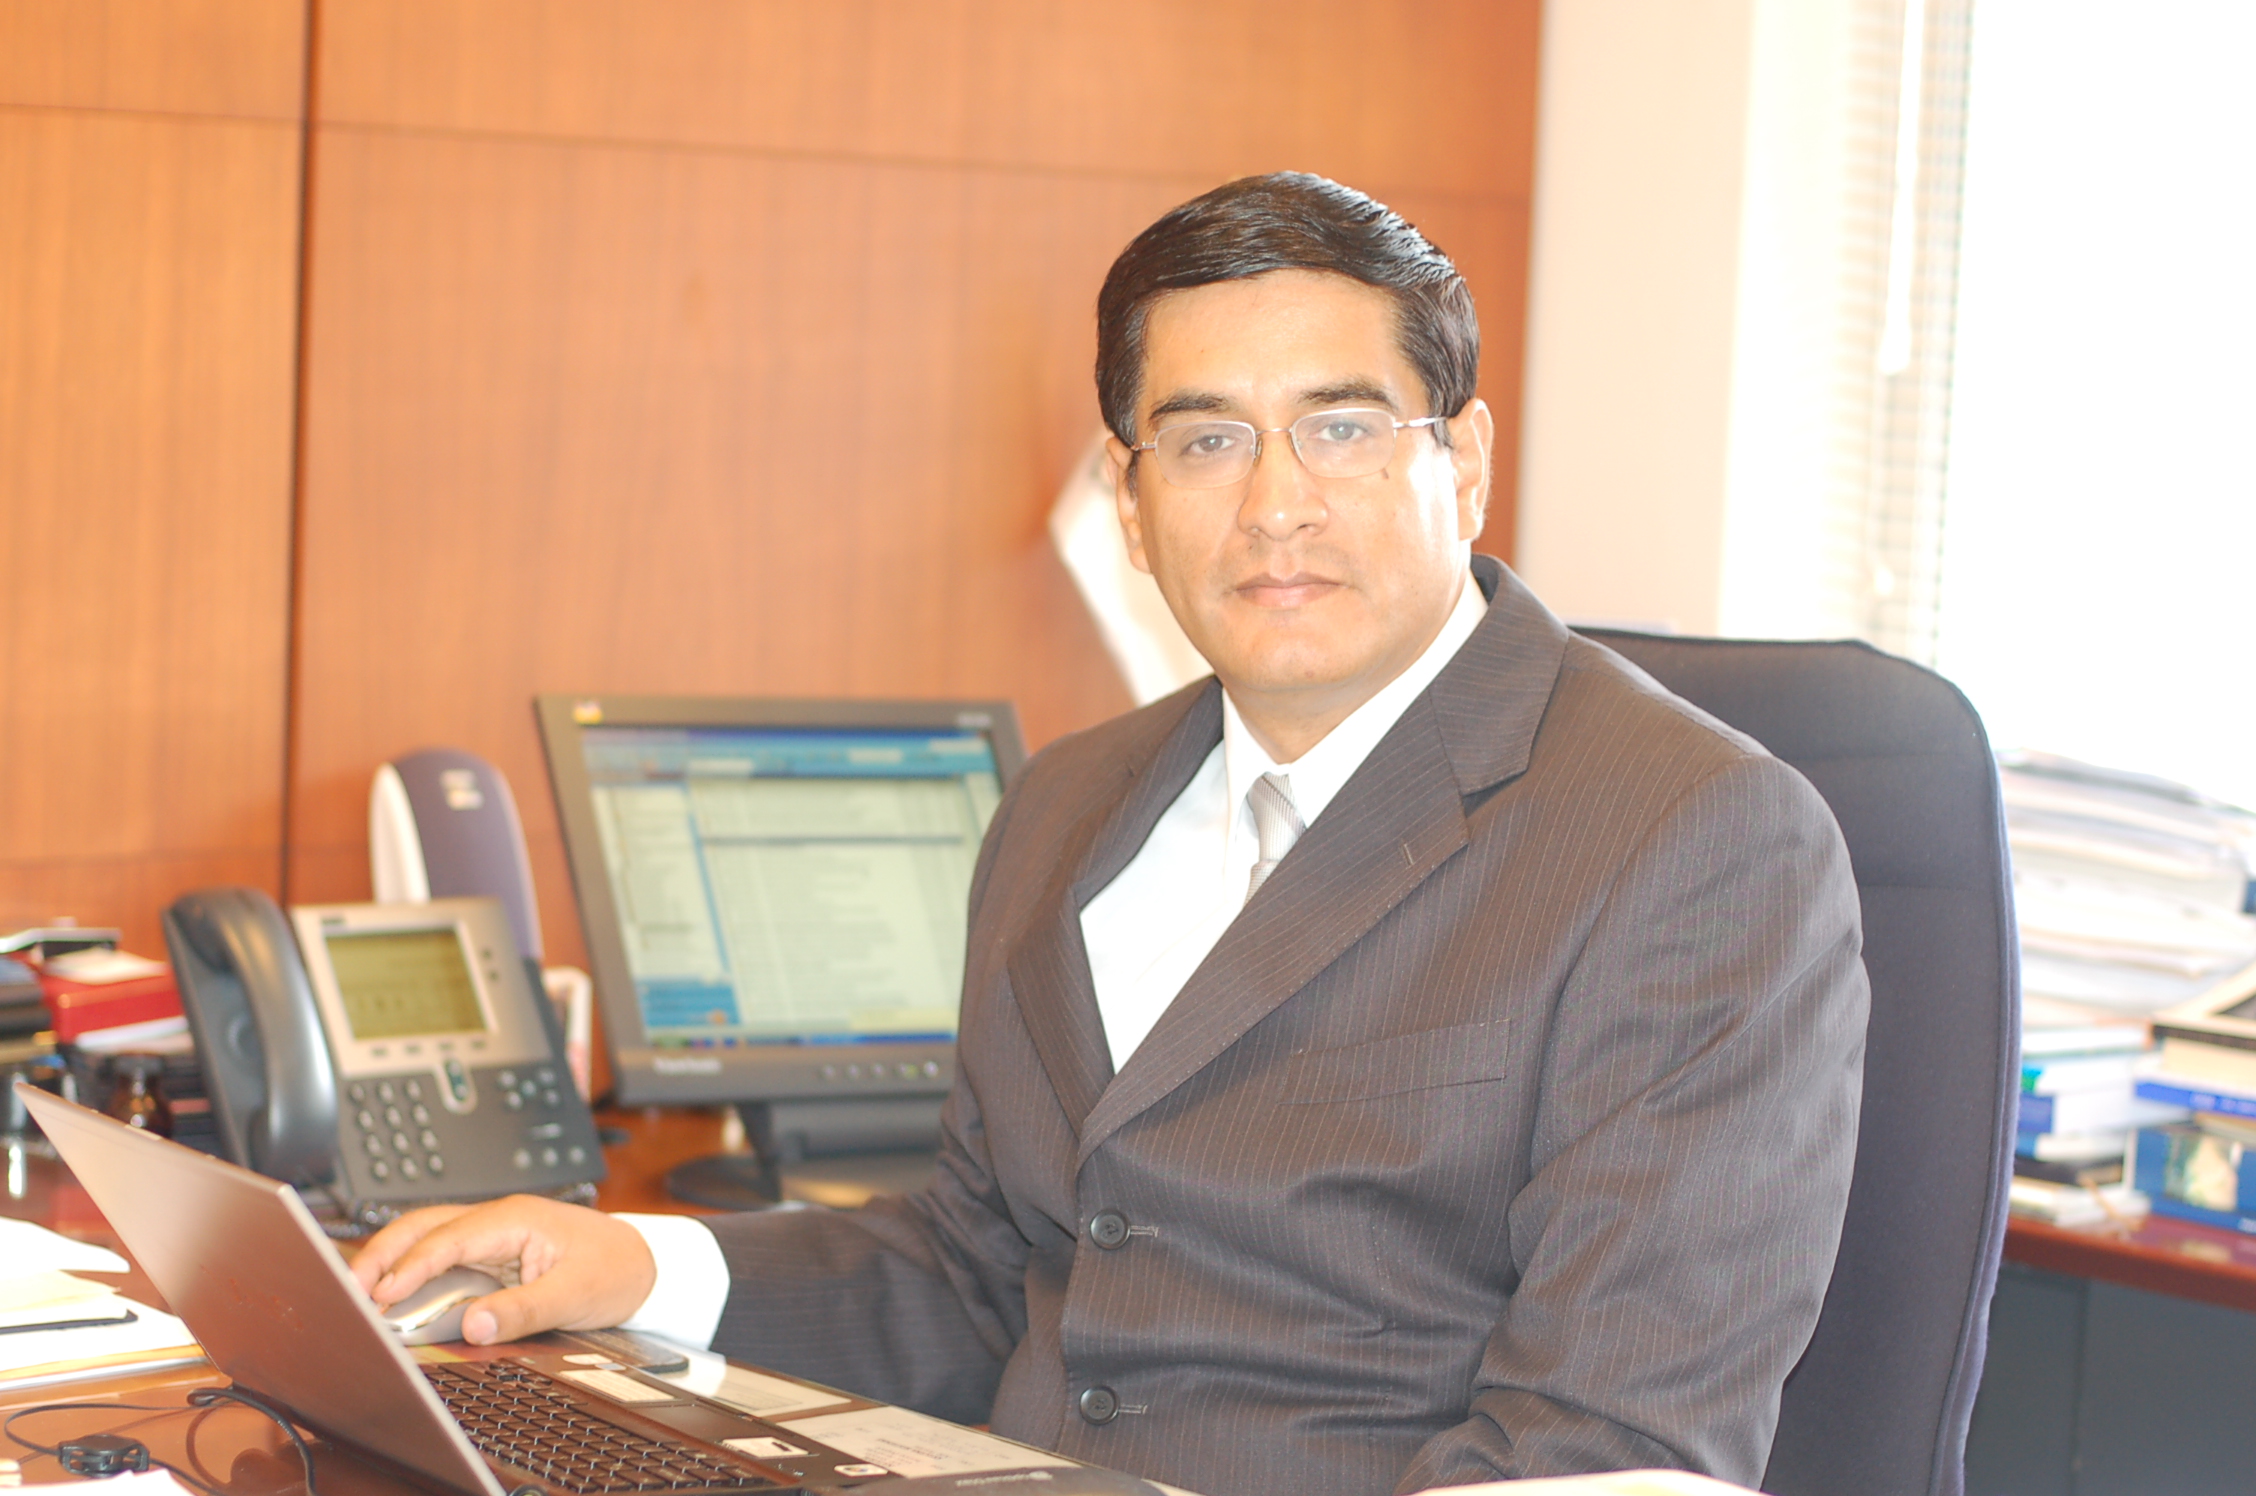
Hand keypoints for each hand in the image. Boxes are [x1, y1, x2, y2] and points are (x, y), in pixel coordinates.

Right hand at [350, 1194, 656, 1345]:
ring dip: (390, 1263)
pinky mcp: (489, 1257)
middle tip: (348, 1291)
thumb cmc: (614, 1268)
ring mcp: (490, 1237)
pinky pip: (441, 1260)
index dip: (411, 1265)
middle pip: (423, 1227)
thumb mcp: (575, 1295)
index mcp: (515, 1219)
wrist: (641, 1263)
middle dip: (381, 1255)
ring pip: (425, 1239)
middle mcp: (496, 1221)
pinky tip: (392, 1299)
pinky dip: (411, 1276)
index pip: (449, 1237)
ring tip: (357, 1296)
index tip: (382, 1294)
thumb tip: (474, 1326)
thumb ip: (524, 1310)